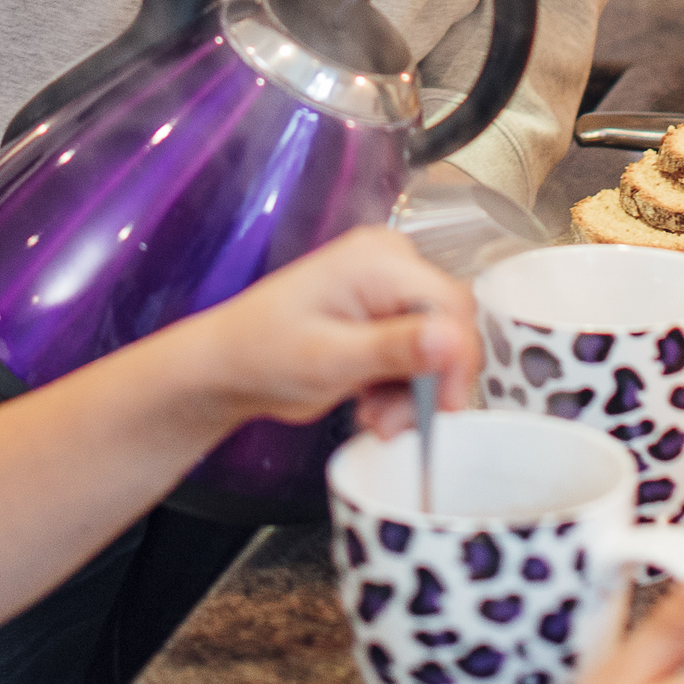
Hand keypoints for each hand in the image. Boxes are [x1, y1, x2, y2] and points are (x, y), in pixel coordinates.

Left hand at [179, 228, 475, 434]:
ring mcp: (386, 286)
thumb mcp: (330, 360)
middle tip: (395, 422)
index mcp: (378, 261)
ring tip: (376, 418)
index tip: (441, 407)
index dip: (456, 360)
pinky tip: (372, 405)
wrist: (227, 366)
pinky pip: (418, 351)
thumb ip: (395, 349)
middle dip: (428, 383)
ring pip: (436, 346)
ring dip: (414, 392)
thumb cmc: (260, 354)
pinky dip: (402, 386)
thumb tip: (454, 339)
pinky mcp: (384, 311)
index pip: (452, 305)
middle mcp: (388, 263)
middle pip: (448, 326)